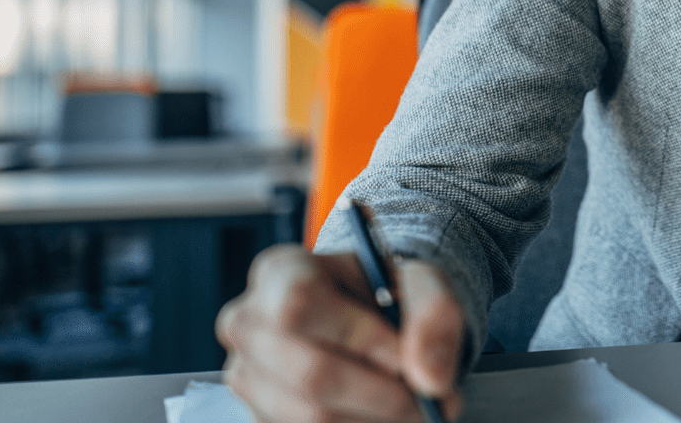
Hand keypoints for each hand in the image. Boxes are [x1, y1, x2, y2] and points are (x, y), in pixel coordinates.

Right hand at [217, 245, 465, 422]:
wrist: (373, 320)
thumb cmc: (389, 294)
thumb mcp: (422, 283)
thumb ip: (435, 314)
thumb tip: (431, 378)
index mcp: (279, 271)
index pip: (300, 304)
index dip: (359, 337)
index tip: (407, 357)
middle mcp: (247, 323)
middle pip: (310, 373)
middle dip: (383, 393)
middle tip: (430, 398)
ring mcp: (245, 376)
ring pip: (311, 415)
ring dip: (377, 418)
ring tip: (415, 406)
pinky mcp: (258, 417)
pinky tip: (383, 415)